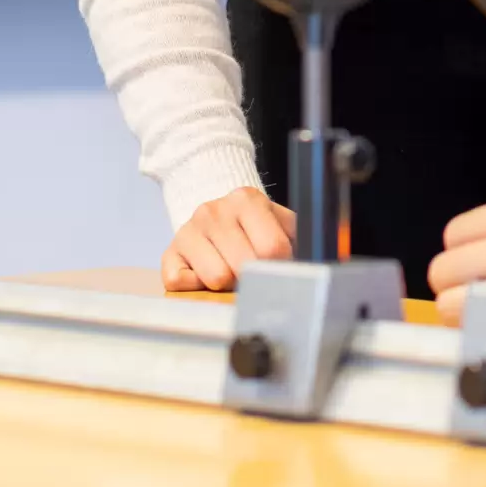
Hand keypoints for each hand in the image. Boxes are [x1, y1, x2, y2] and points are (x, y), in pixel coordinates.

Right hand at [161, 187, 293, 291]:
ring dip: (227, 284)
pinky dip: (196, 286)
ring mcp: (188, 231)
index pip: (273, 247)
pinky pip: (182, 283)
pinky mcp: (168, 253)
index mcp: (246, 200)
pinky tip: (205, 272)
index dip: (280, 265)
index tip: (279, 265)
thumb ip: (299, 234)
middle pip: (245, 266)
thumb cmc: (251, 225)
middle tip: (253, 270)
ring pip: (217, 278)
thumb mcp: (278, 221)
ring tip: (230, 269)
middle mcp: (213, 211)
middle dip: (254, 276)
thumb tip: (317, 256)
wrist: (212, 213)